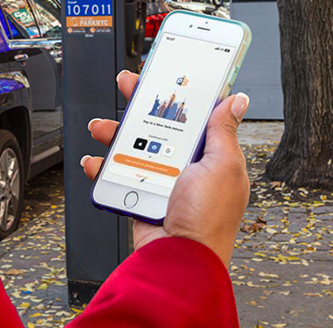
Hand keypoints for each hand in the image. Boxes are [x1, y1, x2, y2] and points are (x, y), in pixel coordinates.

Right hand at [81, 71, 249, 267]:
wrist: (179, 259)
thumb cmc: (208, 218)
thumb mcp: (222, 166)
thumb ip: (223, 131)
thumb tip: (238, 100)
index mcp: (207, 154)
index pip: (191, 113)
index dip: (178, 92)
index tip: (165, 73)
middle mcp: (182, 164)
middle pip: (156, 124)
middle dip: (139, 103)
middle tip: (127, 84)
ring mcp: (159, 179)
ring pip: (131, 145)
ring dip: (113, 132)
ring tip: (101, 127)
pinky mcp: (138, 194)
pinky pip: (115, 175)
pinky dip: (101, 167)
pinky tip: (95, 162)